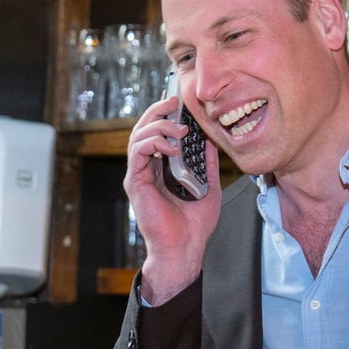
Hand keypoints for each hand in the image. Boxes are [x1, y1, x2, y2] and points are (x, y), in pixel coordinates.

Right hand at [123, 94, 221, 304]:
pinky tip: (171, 146)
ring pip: (138, 136)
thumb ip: (208, 161)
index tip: (178, 101)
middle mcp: (147, 168)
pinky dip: (152, 143)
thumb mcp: (209, 184)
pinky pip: (137, 153)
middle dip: (158, 111)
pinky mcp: (135, 182)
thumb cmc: (195, 223)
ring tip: (179, 128)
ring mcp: (139, 174)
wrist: (185, 247)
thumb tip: (212, 137)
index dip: (165, 113)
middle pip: (144, 128)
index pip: (158, 132)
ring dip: (158, 126)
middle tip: (174, 102)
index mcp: (162, 167)